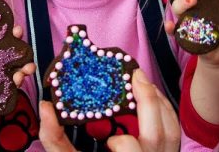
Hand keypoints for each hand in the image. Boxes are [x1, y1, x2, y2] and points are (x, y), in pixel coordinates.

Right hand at [38, 70, 179, 151]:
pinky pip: (173, 133)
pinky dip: (165, 112)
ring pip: (171, 133)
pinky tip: (150, 97)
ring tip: (144, 82)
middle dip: (150, 102)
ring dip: (160, 104)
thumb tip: (46, 107)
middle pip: (161, 136)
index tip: (108, 141)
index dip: (122, 144)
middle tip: (136, 75)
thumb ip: (54, 140)